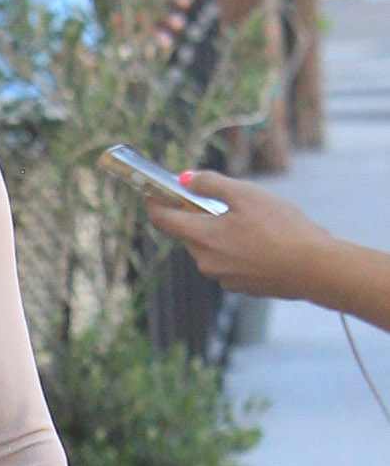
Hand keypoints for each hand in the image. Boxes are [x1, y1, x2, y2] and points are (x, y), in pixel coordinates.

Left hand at [143, 172, 332, 299]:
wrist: (312, 268)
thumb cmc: (281, 228)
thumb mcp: (246, 195)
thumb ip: (212, 185)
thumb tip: (187, 180)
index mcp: (202, 236)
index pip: (163, 220)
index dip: (154, 203)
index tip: (152, 192)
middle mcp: (205, 260)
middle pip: (189, 233)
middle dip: (198, 215)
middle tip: (222, 199)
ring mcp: (221, 276)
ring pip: (210, 247)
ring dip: (221, 231)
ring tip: (254, 220)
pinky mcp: (239, 285)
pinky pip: (229, 261)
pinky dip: (237, 248)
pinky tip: (263, 241)